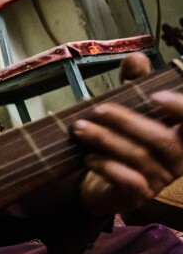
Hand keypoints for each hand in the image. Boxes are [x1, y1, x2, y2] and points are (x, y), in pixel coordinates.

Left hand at [72, 53, 182, 215]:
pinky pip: (129, 181)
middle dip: (126, 121)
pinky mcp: (139, 195)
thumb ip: (134, 84)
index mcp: (180, 134)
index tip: (156, 96)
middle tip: (97, 109)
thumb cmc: (122, 140)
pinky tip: (88, 157)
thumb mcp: (128, 109)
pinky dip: (107, 167)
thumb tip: (136, 57)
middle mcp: (178, 158)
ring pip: (139, 157)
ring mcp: (160, 179)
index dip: (180, 109)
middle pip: (161, 140)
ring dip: (106, 140)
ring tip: (80, 128)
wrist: (102, 183)